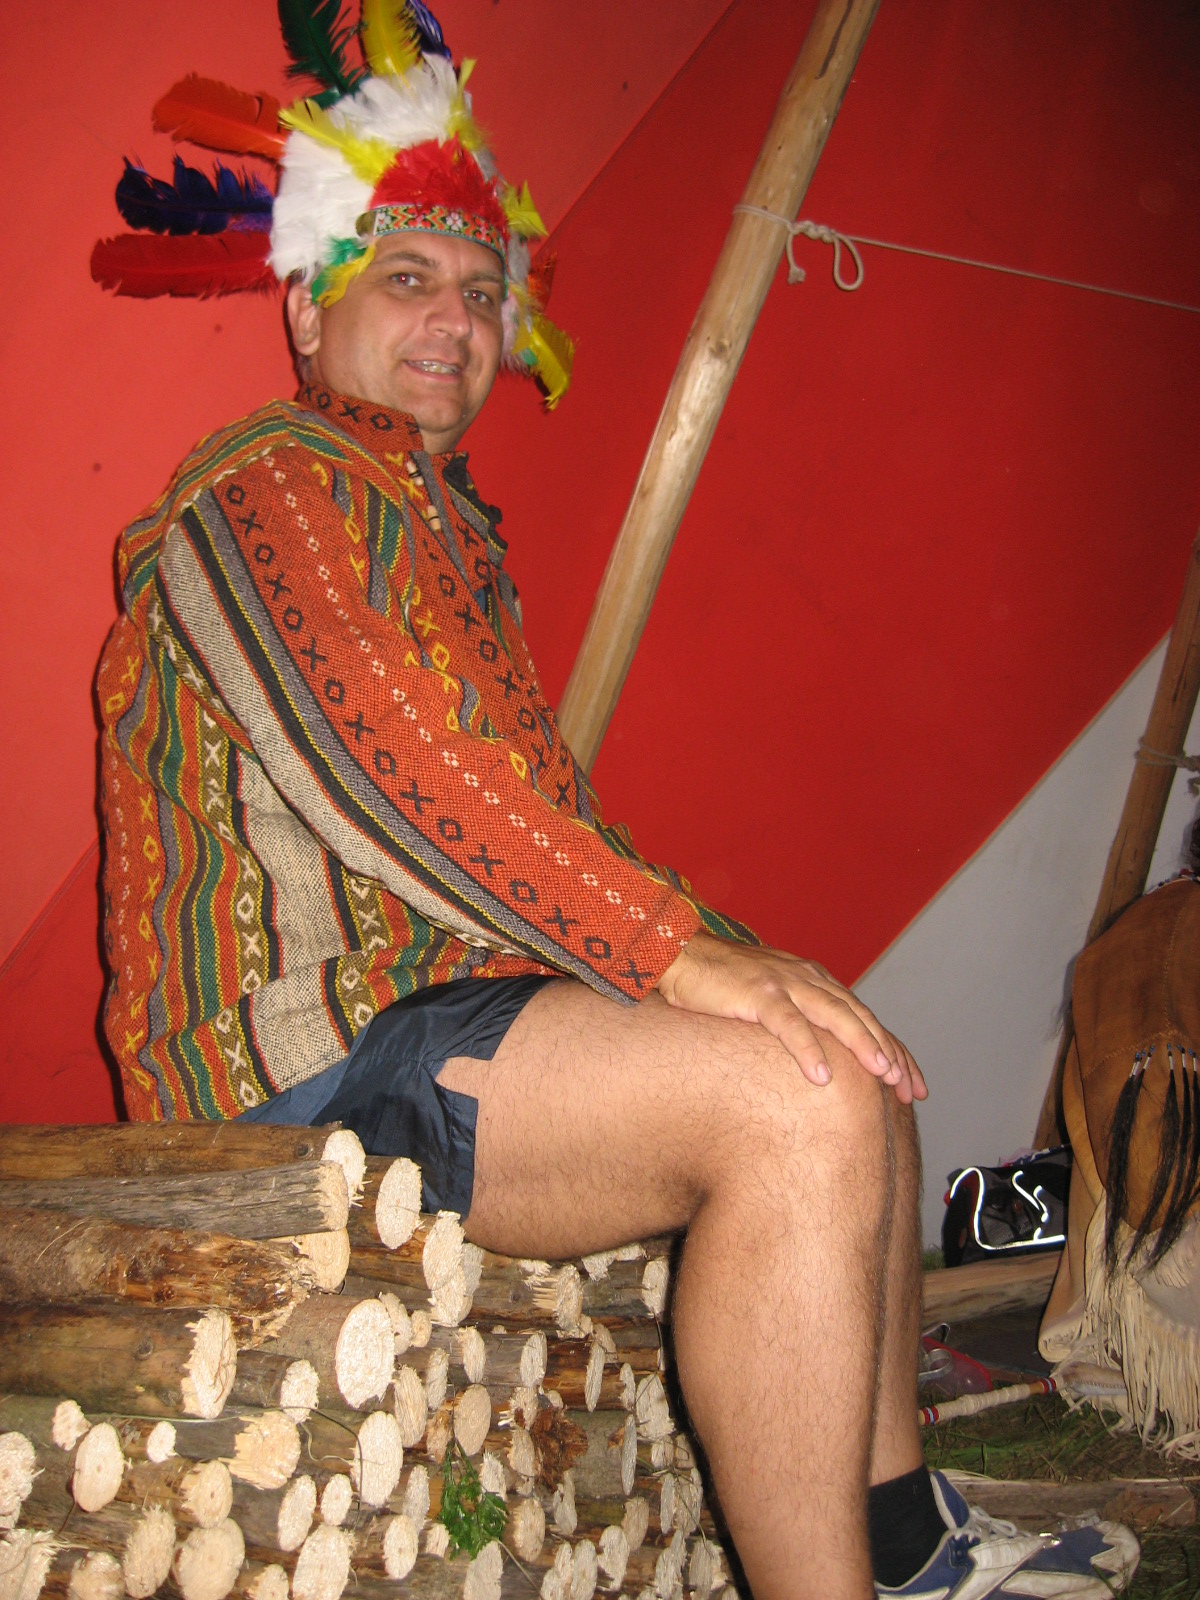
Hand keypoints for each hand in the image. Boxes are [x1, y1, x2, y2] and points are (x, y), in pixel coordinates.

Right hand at [656, 931, 927, 1101]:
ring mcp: (784, 984)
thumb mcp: (773, 999)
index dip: (891, 1049)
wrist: (682, 955)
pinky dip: (808, 1050)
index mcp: (815, 982)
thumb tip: (825, 1060)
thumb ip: (801, 1019)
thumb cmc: (723, 984)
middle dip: (888, 1052)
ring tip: (883, 1075)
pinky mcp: (758, 994)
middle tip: (908, 1088)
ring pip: (835, 1015)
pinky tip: (822, 1077)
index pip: (863, 1017)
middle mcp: (808, 979)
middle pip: (859, 1017)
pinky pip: (789, 1024)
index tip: (912, 1085)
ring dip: (862, 1045)